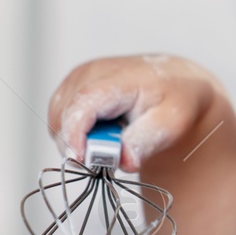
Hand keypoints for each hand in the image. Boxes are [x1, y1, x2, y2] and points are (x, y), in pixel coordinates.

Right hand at [47, 54, 222, 172]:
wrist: (177, 83)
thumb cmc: (175, 100)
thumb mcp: (172, 123)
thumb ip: (146, 141)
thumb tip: (124, 161)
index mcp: (118, 78)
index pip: (82, 104)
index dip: (75, 135)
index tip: (82, 161)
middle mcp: (91, 73)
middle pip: (65, 117)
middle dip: (80, 144)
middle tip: (113, 153)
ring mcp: (78, 78)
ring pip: (58, 121)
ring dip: (78, 139)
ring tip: (113, 137)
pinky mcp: (72, 87)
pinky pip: (60, 119)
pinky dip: (76, 132)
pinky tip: (103, 130)